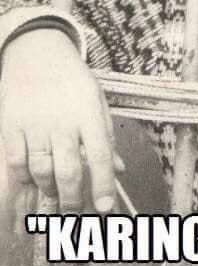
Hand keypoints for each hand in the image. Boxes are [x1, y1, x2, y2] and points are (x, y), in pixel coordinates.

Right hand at [0, 29, 123, 223]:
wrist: (36, 52)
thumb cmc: (72, 81)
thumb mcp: (98, 102)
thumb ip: (107, 136)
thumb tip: (119, 169)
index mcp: (89, 115)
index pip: (101, 156)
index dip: (104, 185)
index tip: (106, 208)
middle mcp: (62, 121)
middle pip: (69, 171)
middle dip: (74, 199)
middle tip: (76, 212)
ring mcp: (34, 124)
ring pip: (41, 171)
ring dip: (49, 190)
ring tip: (56, 195)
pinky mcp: (10, 126)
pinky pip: (16, 162)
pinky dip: (24, 178)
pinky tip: (32, 181)